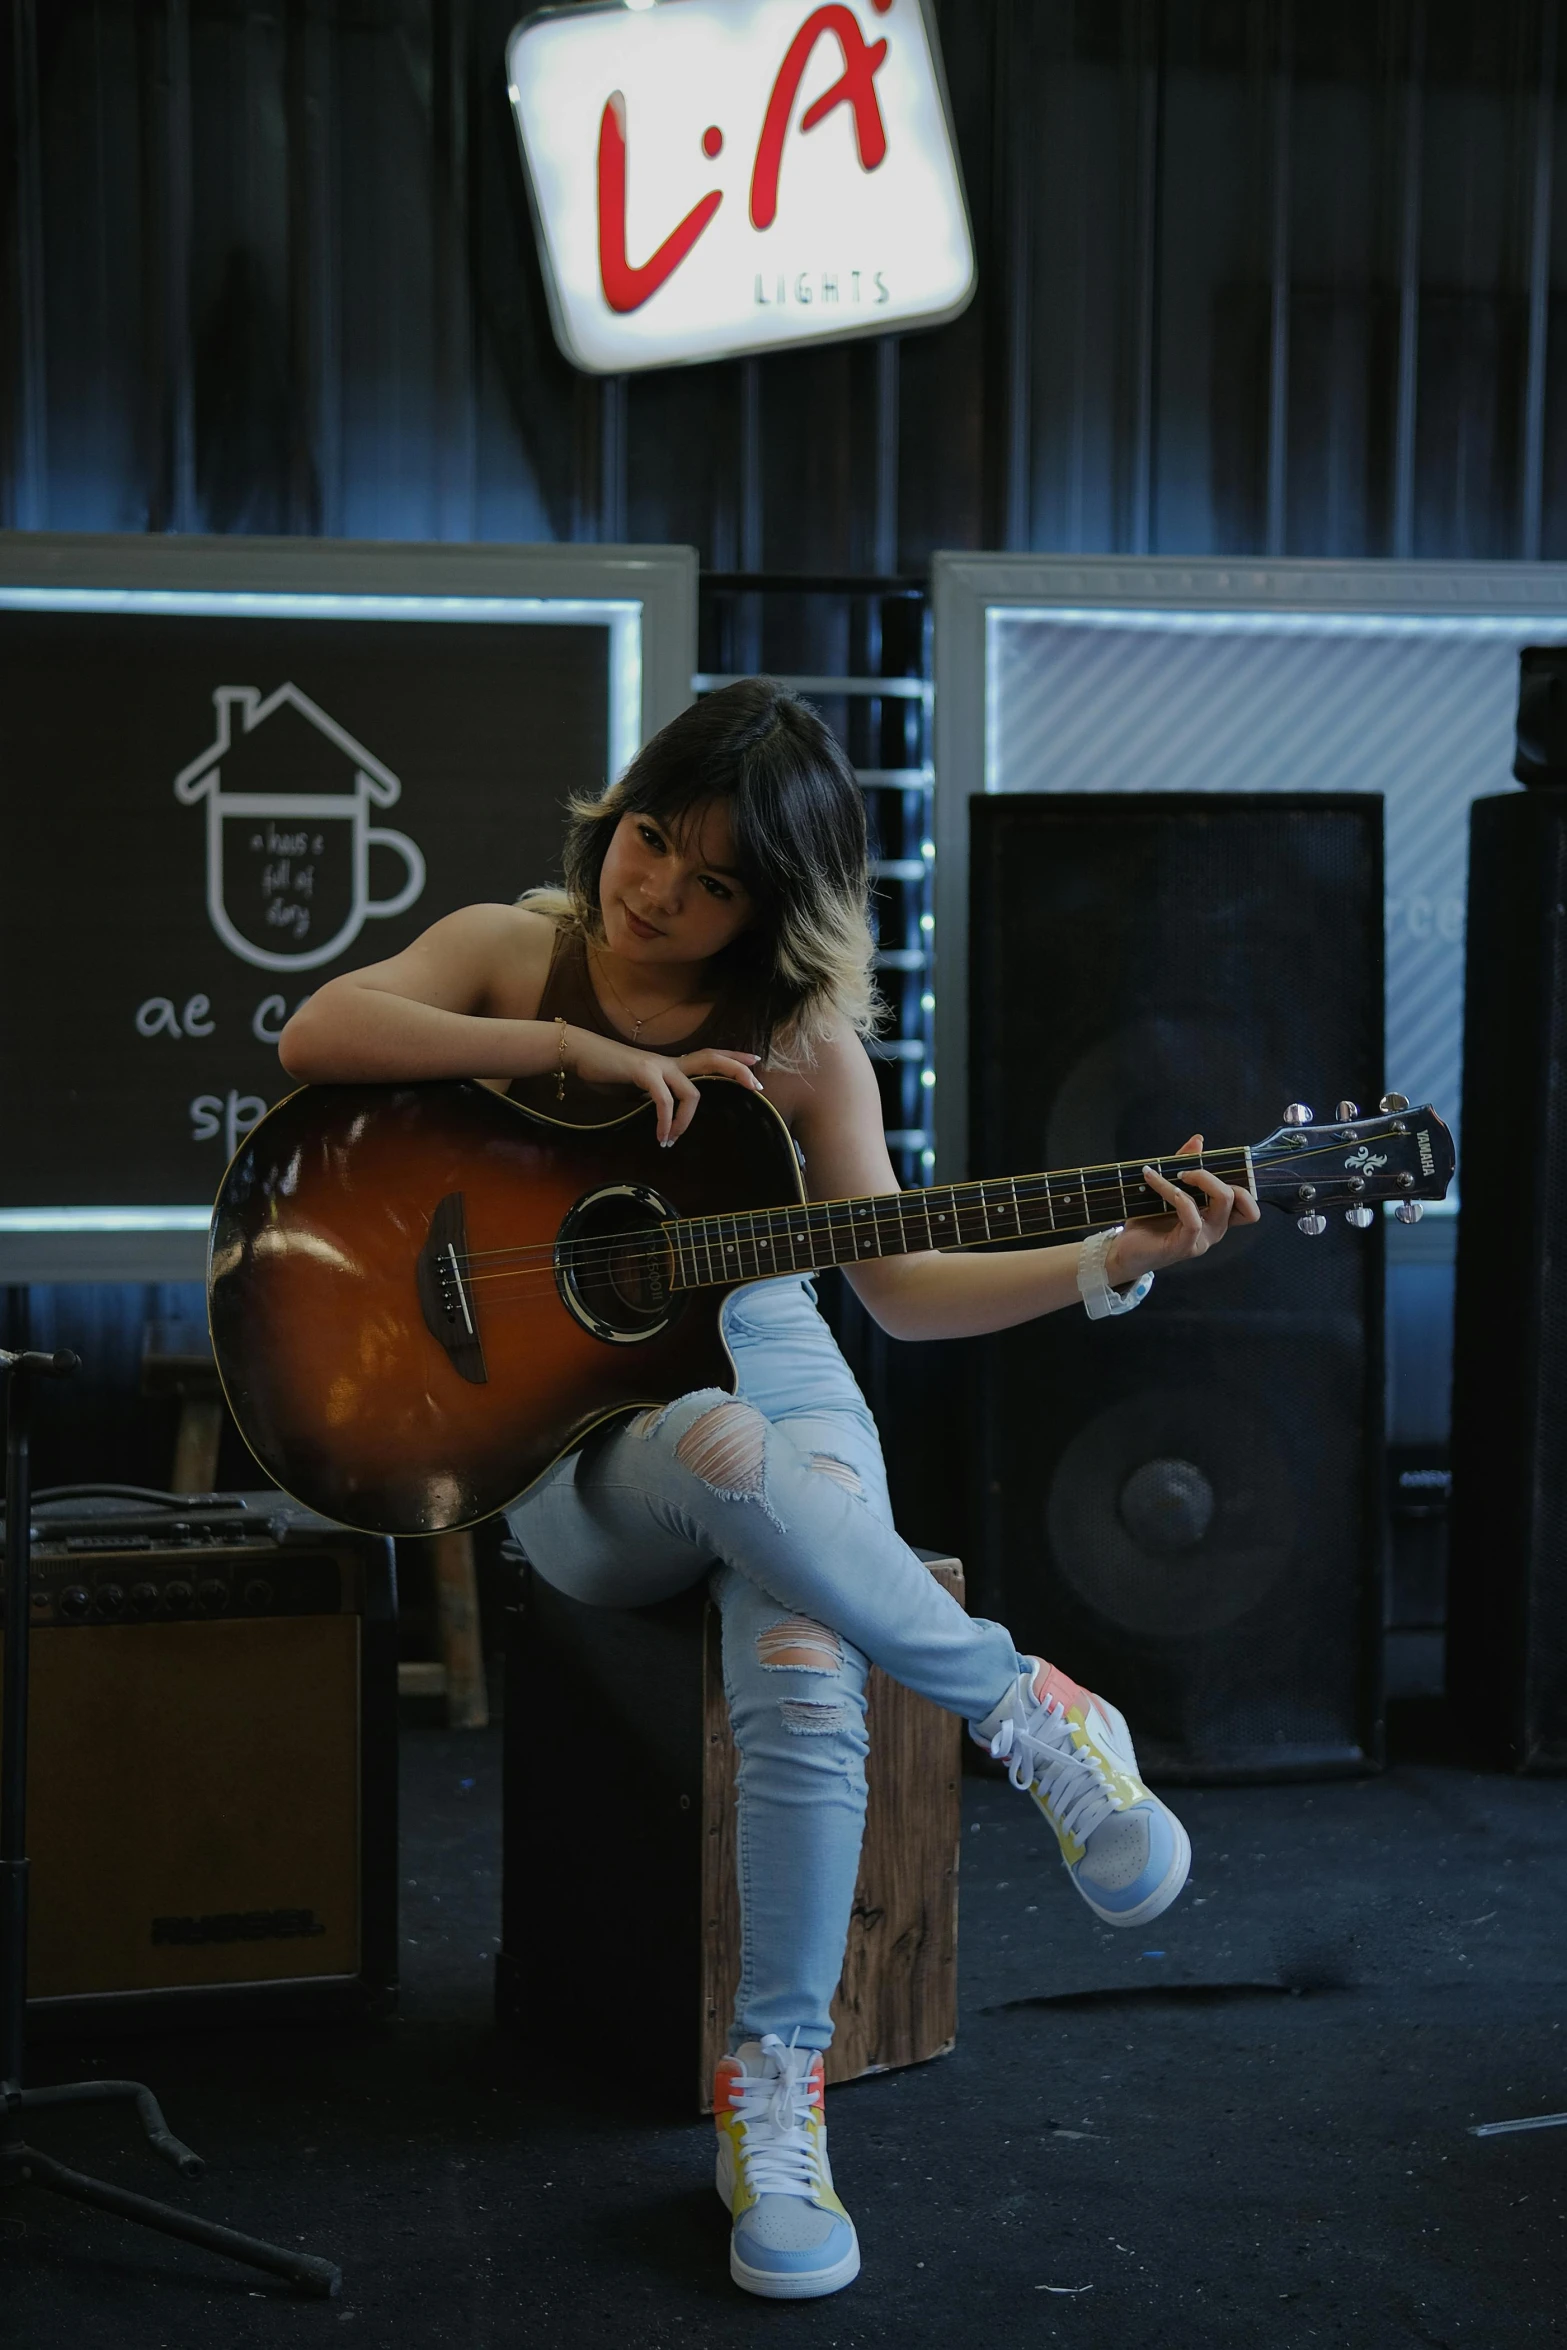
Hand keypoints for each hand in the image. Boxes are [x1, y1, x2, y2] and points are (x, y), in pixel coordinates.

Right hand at [560, 1026, 763, 1145]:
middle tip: (755, 1085)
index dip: (733, 1058)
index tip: (756, 1062)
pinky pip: (664, 1100)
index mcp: (671, 1065)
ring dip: (686, 1121)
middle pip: (712, 1059)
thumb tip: (666, 1114)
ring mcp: (658, 1066)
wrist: (581, 1055)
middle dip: (736, 1070)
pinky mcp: (643, 1073)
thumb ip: (656, 1095)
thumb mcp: (638, 1087)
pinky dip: (665, 1121)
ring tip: (673, 1140)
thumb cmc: (607, 1071)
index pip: (709, 1056)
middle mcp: (670, 1062)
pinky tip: (661, 1137)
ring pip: (691, 1092)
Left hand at [1104, 1133, 1260, 1283]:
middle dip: (1212, 1175)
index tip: (1210, 1170)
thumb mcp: (1169, 1188)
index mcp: (1216, 1217)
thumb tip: (1198, 1140)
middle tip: (1184, 1172)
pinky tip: (1158, 1185)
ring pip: (1221, 1202)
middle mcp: (1215, 1229)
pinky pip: (1193, 1218)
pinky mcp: (1185, 1246)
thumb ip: (1185, 1165)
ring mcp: (1202, 1239)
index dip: (1240, 1184)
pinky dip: (1178, 1196)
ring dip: (1196, 1179)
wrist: (1125, 1250)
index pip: (1248, 1206)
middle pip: (1238, 1197)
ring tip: (1166, 1174)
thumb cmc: (1149, 1220)